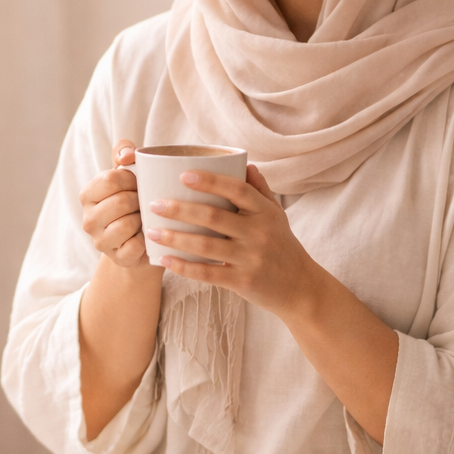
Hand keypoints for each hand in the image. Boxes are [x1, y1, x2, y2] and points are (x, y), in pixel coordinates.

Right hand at [79, 140, 155, 271]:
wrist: (143, 240)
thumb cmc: (135, 201)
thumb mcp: (127, 174)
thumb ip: (123, 152)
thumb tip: (127, 155)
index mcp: (87, 195)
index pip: (111, 179)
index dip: (132, 179)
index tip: (137, 184)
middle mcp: (88, 220)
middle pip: (121, 202)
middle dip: (139, 200)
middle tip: (144, 203)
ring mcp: (101, 242)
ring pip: (127, 224)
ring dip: (143, 220)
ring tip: (144, 219)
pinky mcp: (117, 259)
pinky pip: (136, 246)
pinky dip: (146, 240)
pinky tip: (146, 236)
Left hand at [146, 164, 397, 441]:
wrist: (301, 288)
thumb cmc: (284, 248)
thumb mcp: (277, 216)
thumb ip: (261, 191)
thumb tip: (246, 164)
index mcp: (265, 212)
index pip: (237, 189)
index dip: (210, 181)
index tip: (184, 174)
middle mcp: (258, 233)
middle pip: (214, 216)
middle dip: (181, 209)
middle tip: (154, 203)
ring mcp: (250, 258)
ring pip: (206, 245)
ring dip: (176, 237)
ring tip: (152, 231)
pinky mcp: (243, 281)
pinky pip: (208, 273)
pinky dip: (185, 267)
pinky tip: (165, 260)